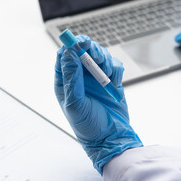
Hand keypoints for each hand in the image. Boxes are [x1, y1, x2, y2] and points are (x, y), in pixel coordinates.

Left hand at [54, 35, 142, 174]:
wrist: (111, 137)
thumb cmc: (88, 125)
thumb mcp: (75, 103)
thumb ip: (72, 78)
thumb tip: (68, 53)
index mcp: (65, 81)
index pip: (63, 56)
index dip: (71, 45)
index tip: (81, 43)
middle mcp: (79, 77)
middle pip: (83, 50)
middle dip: (91, 49)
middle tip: (98, 58)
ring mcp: (95, 77)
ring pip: (100, 55)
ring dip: (105, 60)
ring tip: (107, 76)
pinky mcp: (111, 80)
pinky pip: (114, 64)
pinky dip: (116, 69)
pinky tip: (116, 83)